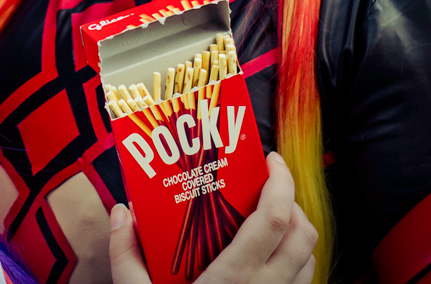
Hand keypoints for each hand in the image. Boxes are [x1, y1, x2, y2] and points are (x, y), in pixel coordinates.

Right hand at [108, 152, 316, 283]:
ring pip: (309, 260)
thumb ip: (126, 255)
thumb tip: (122, 212)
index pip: (274, 220)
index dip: (281, 183)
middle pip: (303, 235)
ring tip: (268, 218)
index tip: (268, 159)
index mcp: (233, 280)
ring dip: (297, 232)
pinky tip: (268, 259)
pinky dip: (296, 263)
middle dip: (292, 201)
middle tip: (266, 185)